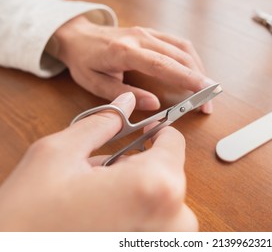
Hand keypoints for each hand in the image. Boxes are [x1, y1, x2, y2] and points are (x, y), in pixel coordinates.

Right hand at [0, 93, 197, 230]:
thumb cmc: (30, 218)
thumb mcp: (60, 154)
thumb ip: (102, 122)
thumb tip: (126, 102)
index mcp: (154, 185)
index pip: (174, 142)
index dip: (156, 131)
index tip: (143, 130)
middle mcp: (171, 218)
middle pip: (170, 171)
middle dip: (141, 164)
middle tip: (106, 171)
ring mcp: (164, 241)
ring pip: (165, 198)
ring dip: (138, 189)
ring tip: (101, 196)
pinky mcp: (155, 251)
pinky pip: (159, 222)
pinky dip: (139, 211)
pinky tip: (107, 214)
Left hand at [49, 15, 213, 112]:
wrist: (78, 35)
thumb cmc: (85, 61)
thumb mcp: (95, 84)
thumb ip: (123, 96)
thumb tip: (153, 105)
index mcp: (124, 52)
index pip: (161, 64)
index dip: (186, 78)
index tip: (204, 92)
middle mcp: (140, 38)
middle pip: (178, 56)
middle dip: (198, 79)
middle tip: (209, 101)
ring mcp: (148, 33)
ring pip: (182, 48)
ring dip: (198, 69)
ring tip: (205, 90)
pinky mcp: (152, 33)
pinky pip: (178, 43)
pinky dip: (191, 59)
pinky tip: (195, 72)